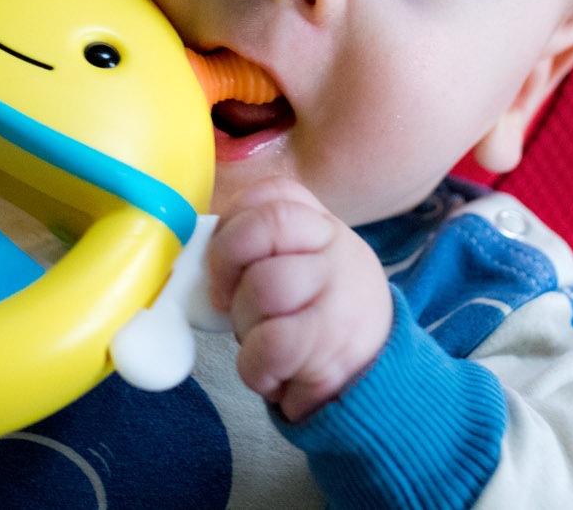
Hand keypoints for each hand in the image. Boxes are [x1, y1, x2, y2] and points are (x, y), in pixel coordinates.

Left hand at [206, 178, 393, 421]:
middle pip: (267, 225)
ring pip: (264, 285)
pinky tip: (273, 374)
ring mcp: (340, 292)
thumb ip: (261, 252)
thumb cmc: (318, 322)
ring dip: (243, 324)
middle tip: (221, 300)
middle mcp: (337, 248)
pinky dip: (255, 367)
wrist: (376, 379)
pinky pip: (270, 343)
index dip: (232, 220)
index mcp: (322, 225)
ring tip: (261, 344)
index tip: (219, 256)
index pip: (274, 193)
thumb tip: (196, 265)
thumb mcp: (303, 270)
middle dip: (225, 261)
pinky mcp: (333, 343)